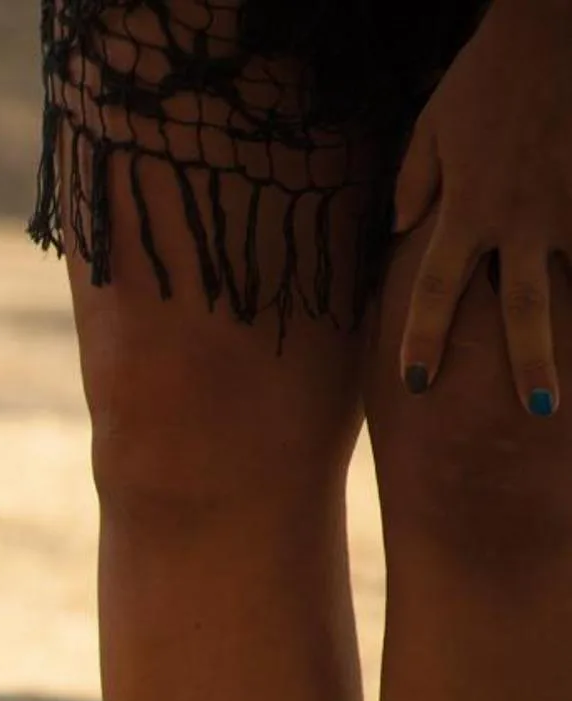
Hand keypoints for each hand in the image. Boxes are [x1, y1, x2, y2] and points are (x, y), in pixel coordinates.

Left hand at [393, 0, 571, 414]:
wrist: (551, 28)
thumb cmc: (485, 77)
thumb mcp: (432, 130)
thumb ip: (414, 186)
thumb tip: (402, 230)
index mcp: (467, 210)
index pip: (438, 290)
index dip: (425, 339)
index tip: (417, 384)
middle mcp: (521, 217)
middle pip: (524, 305)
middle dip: (532, 360)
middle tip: (541, 409)